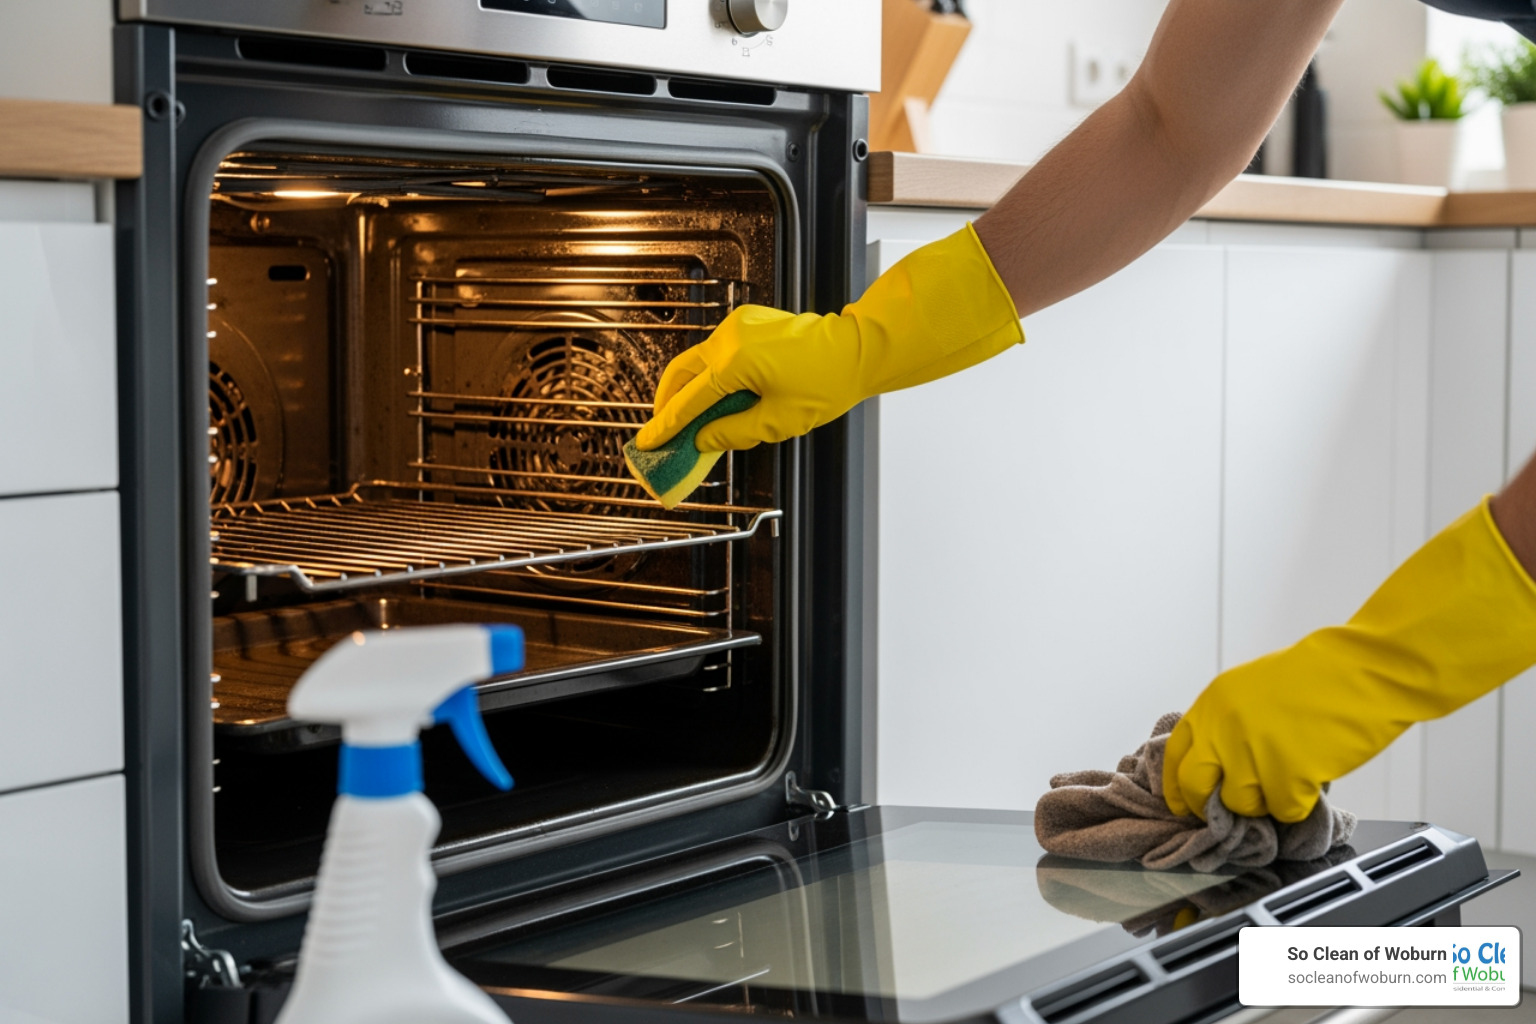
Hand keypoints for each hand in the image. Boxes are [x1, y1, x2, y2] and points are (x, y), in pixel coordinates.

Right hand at [632, 224, 1022, 452]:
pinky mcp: (749, 321)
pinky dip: (707, 372)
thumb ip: (732, 433)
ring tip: (686, 417)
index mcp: (734, 363)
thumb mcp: (777, 421)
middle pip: (681, 374)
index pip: (688, 402)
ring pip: (697, 360)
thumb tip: (705, 440)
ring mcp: (738, 325)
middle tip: (662, 430)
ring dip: (688, 388)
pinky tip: (713, 394)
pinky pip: (716, 349)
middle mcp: (730, 338)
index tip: (649, 442)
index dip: (666, 427)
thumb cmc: (827, 381)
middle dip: (668, 403)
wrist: (858, 347)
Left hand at [1164, 499, 1535, 822]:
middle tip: (1227, 811)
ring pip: (1240, 804)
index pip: (1176, 756)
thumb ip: (1226, 724)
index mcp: (1212, 705)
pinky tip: (1311, 779)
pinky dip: (1298, 803)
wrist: (1362, 670)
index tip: (1182, 803)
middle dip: (1209, 806)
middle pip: (1196, 788)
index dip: (1176, 786)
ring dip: (1262, 801)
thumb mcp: (1249, 689)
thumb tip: (1216, 766)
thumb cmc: (1316, 677)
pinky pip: (1284, 810)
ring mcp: (1252, 753)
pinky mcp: (1287, 775)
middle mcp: (1223, 729)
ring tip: (1285, 778)